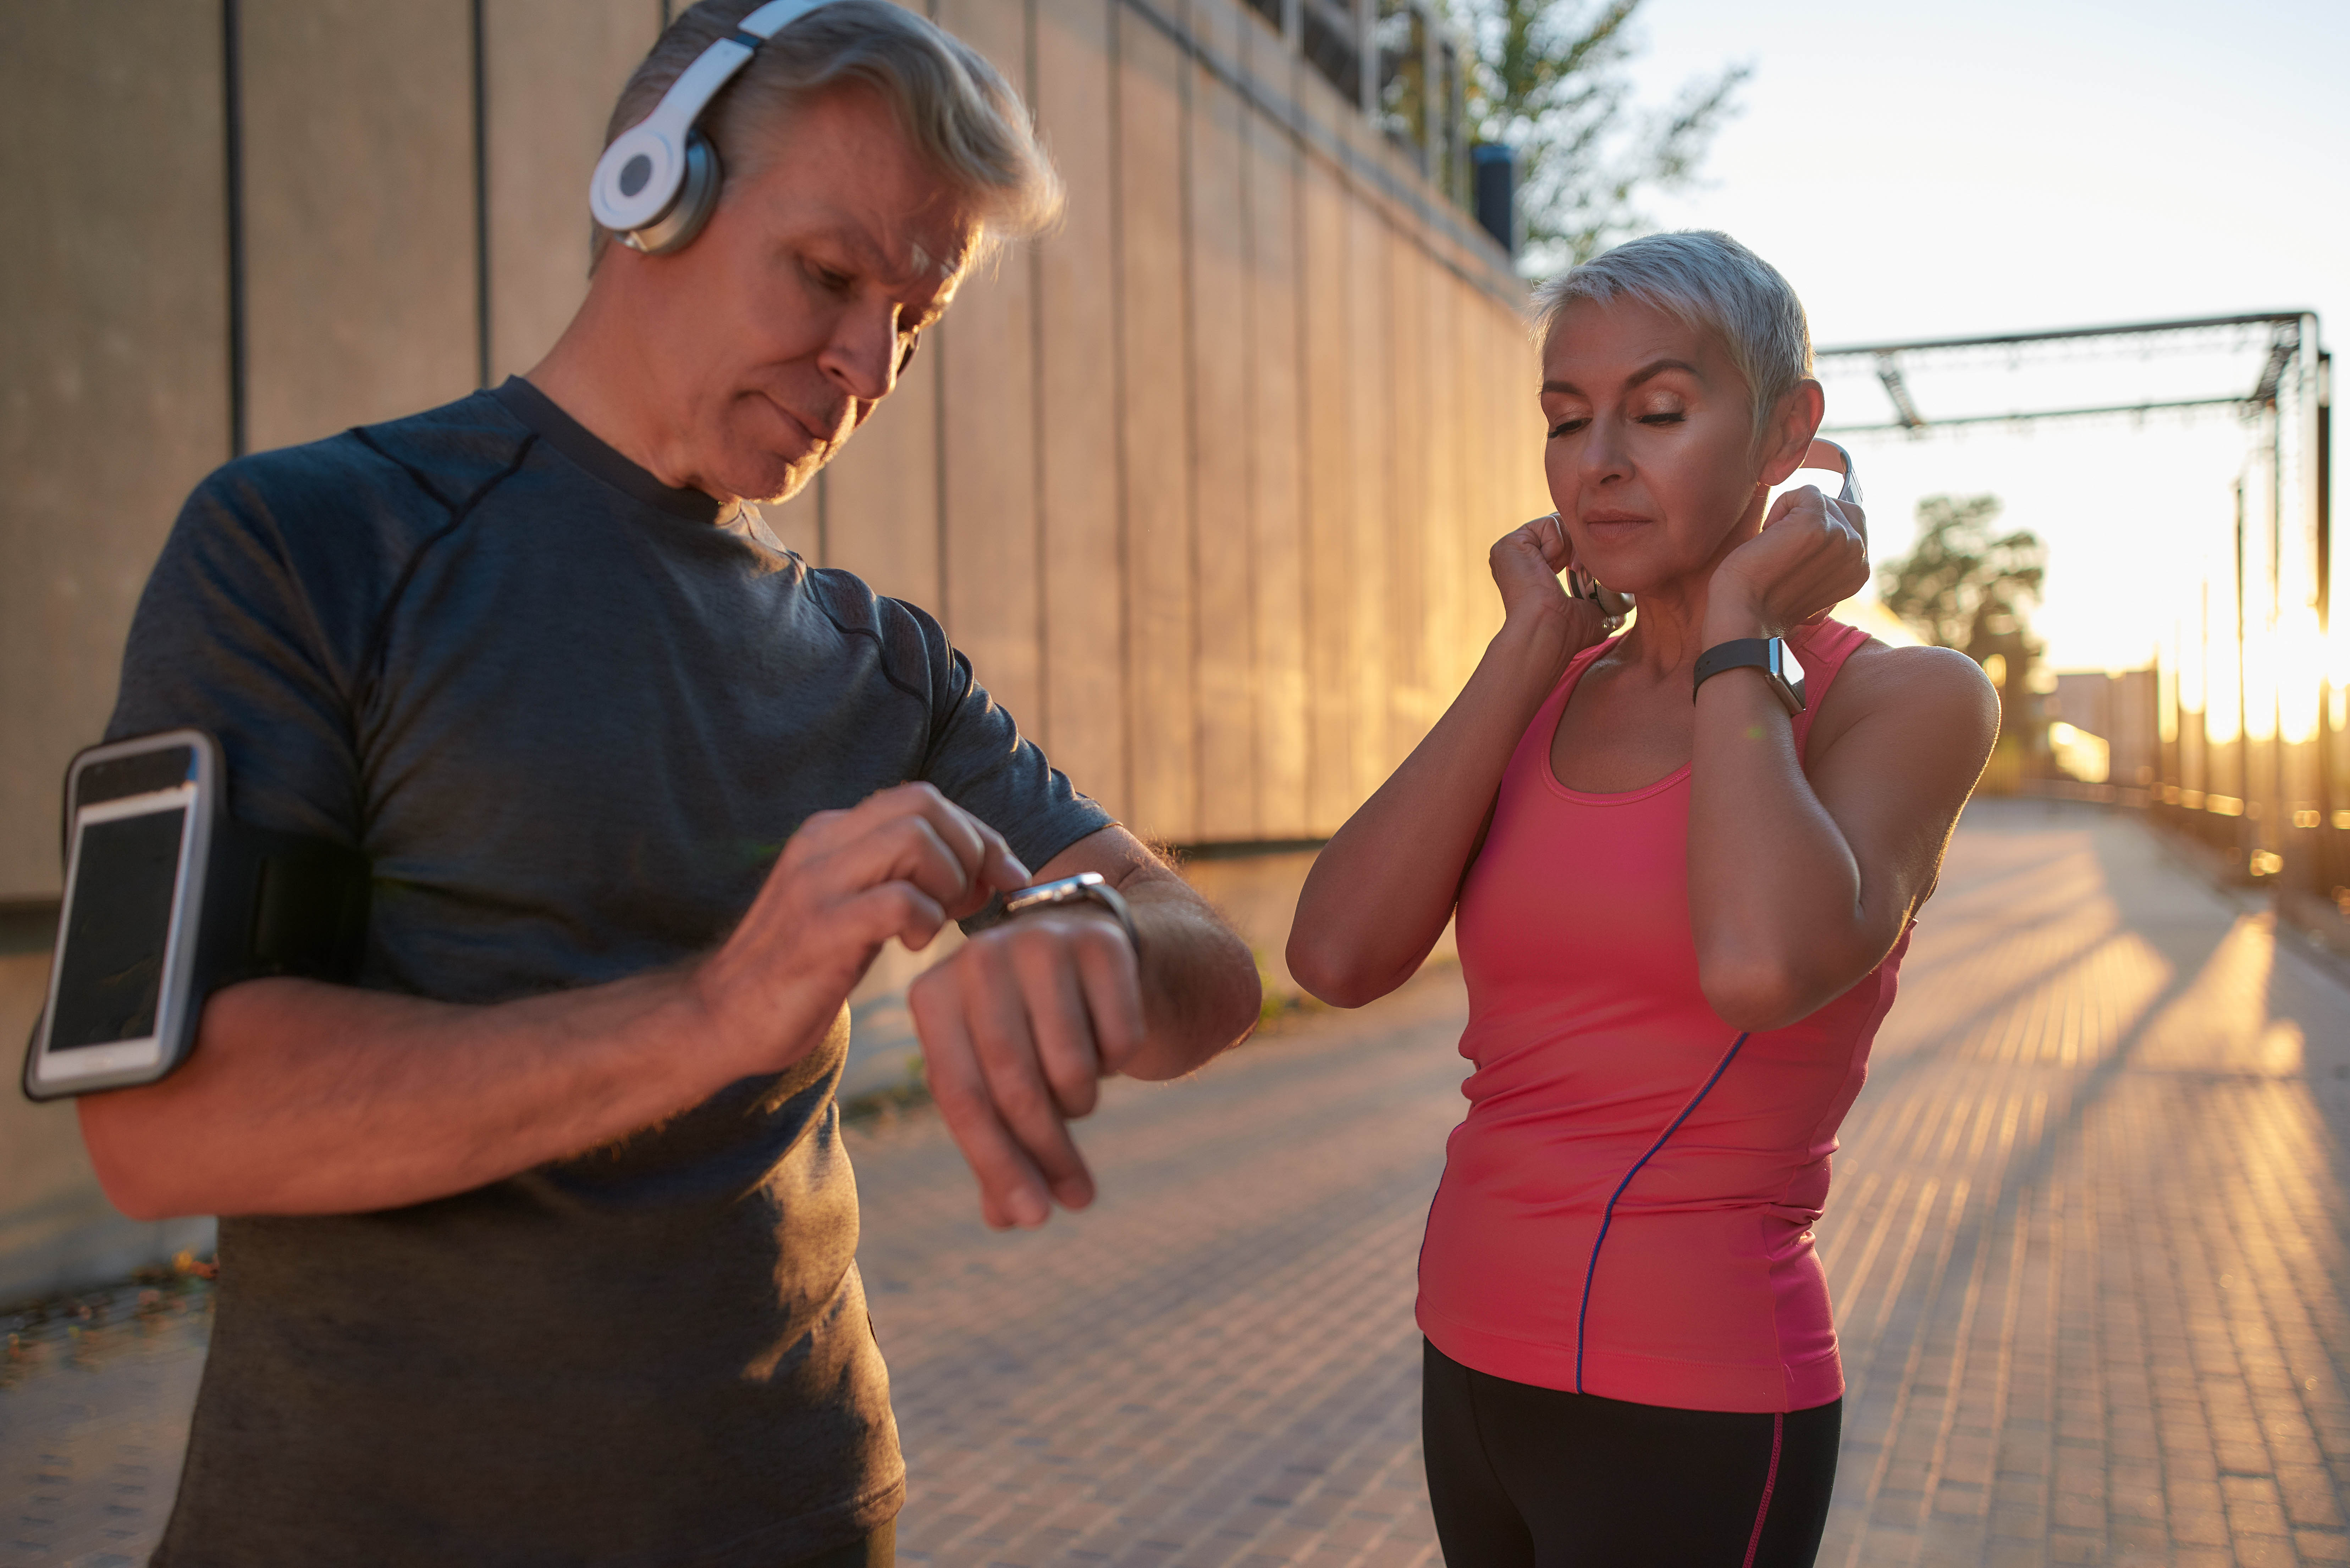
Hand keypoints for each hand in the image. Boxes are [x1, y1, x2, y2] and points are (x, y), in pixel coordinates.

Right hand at [696, 782, 1028, 1075]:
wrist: (723, 1019)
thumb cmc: (803, 970)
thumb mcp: (856, 908)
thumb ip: (905, 880)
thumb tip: (984, 872)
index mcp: (832, 834)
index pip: (922, 799)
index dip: (977, 832)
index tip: (1003, 876)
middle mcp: (822, 845)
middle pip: (924, 805)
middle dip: (971, 849)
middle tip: (976, 900)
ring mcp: (817, 885)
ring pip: (914, 840)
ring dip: (950, 881)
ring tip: (941, 920)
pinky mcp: (819, 931)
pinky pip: (898, 901)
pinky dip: (926, 920)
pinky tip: (916, 946)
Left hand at [908, 905, 1145, 1228]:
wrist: (1087, 950)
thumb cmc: (1029, 1026)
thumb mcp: (998, 1077)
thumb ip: (995, 1143)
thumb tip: (1005, 1217)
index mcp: (933, 995)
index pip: (961, 1097)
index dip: (997, 1164)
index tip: (1033, 1217)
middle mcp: (978, 958)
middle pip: (1013, 1084)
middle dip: (1047, 1154)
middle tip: (1077, 1199)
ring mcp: (1040, 942)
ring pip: (1068, 1065)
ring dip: (1082, 1103)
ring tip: (1081, 1096)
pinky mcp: (1100, 941)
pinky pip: (1118, 1036)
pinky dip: (1118, 1060)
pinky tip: (1106, 1045)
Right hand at [1490, 512, 1612, 647]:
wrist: (1547, 630)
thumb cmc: (1569, 632)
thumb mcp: (1595, 614)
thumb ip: (1607, 601)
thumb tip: (1627, 602)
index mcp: (1533, 573)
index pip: (1565, 544)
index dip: (1582, 551)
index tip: (1583, 571)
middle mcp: (1519, 561)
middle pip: (1562, 529)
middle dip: (1579, 544)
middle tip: (1580, 567)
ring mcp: (1511, 552)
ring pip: (1556, 523)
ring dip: (1570, 544)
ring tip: (1568, 567)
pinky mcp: (1508, 544)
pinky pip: (1546, 523)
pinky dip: (1556, 542)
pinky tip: (1548, 565)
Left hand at [1707, 486, 1869, 640]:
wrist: (1744, 618)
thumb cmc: (1764, 601)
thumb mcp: (1809, 580)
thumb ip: (1828, 557)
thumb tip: (1828, 525)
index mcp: (1860, 570)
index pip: (1853, 523)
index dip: (1818, 528)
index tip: (1794, 555)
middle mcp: (1858, 554)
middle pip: (1840, 506)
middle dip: (1807, 517)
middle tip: (1782, 549)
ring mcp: (1842, 538)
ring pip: (1820, 498)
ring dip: (1790, 514)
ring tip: (1775, 546)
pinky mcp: (1818, 525)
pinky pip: (1805, 492)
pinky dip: (1781, 506)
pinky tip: (1768, 536)